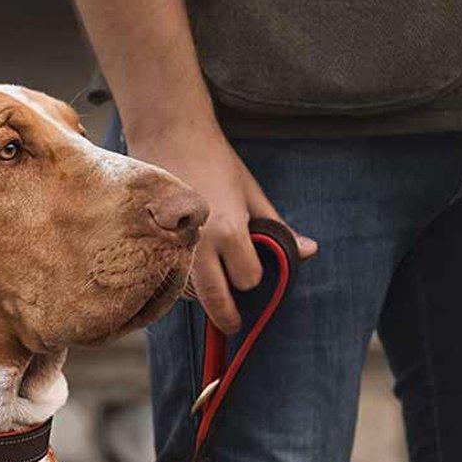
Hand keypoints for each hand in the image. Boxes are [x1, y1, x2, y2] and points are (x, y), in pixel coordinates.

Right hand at [126, 120, 317, 333]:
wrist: (169, 135)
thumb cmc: (217, 162)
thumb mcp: (253, 194)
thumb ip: (278, 230)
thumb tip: (310, 252)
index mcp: (230, 231)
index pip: (250, 279)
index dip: (253, 275)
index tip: (252, 268)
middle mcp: (199, 246)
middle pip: (218, 302)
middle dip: (228, 315)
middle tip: (234, 326)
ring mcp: (172, 248)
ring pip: (192, 294)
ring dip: (203, 294)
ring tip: (211, 281)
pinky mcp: (152, 246)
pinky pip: (171, 280)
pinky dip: (183, 282)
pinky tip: (188, 268)